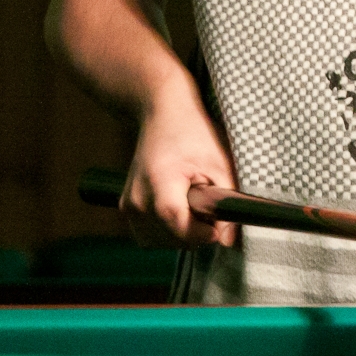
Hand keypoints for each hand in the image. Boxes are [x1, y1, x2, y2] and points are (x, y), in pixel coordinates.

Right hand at [121, 80, 237, 250]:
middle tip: (209, 210)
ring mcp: (128, 204)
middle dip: (194, 233)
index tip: (218, 227)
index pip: (177, 224)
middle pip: (168, 237)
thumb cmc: (192, 133)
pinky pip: (148, 235)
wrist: (162, 113)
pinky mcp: (127, 208)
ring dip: (180, 234)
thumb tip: (228, 240)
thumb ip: (226, 201)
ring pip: (157, 241)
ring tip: (193, 206)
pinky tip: (181, 211)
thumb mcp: (219, 162)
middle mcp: (137, 196)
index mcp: (159, 181)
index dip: (201, 233)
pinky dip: (166, 231)